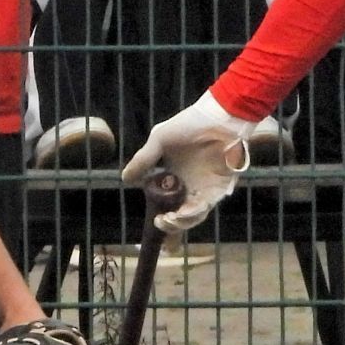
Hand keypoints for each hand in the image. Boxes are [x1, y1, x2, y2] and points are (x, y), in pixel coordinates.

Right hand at [122, 91, 256, 230]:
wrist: (218, 118)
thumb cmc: (189, 125)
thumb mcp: (159, 140)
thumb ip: (143, 159)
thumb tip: (125, 179)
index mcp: (175, 178)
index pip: (167, 204)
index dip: (161, 217)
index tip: (153, 221)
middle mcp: (190, 187)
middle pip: (181, 215)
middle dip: (171, 225)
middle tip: (160, 221)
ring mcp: (205, 189)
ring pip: (194, 215)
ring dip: (182, 221)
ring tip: (169, 219)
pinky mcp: (220, 188)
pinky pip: (207, 206)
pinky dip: (195, 212)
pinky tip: (184, 211)